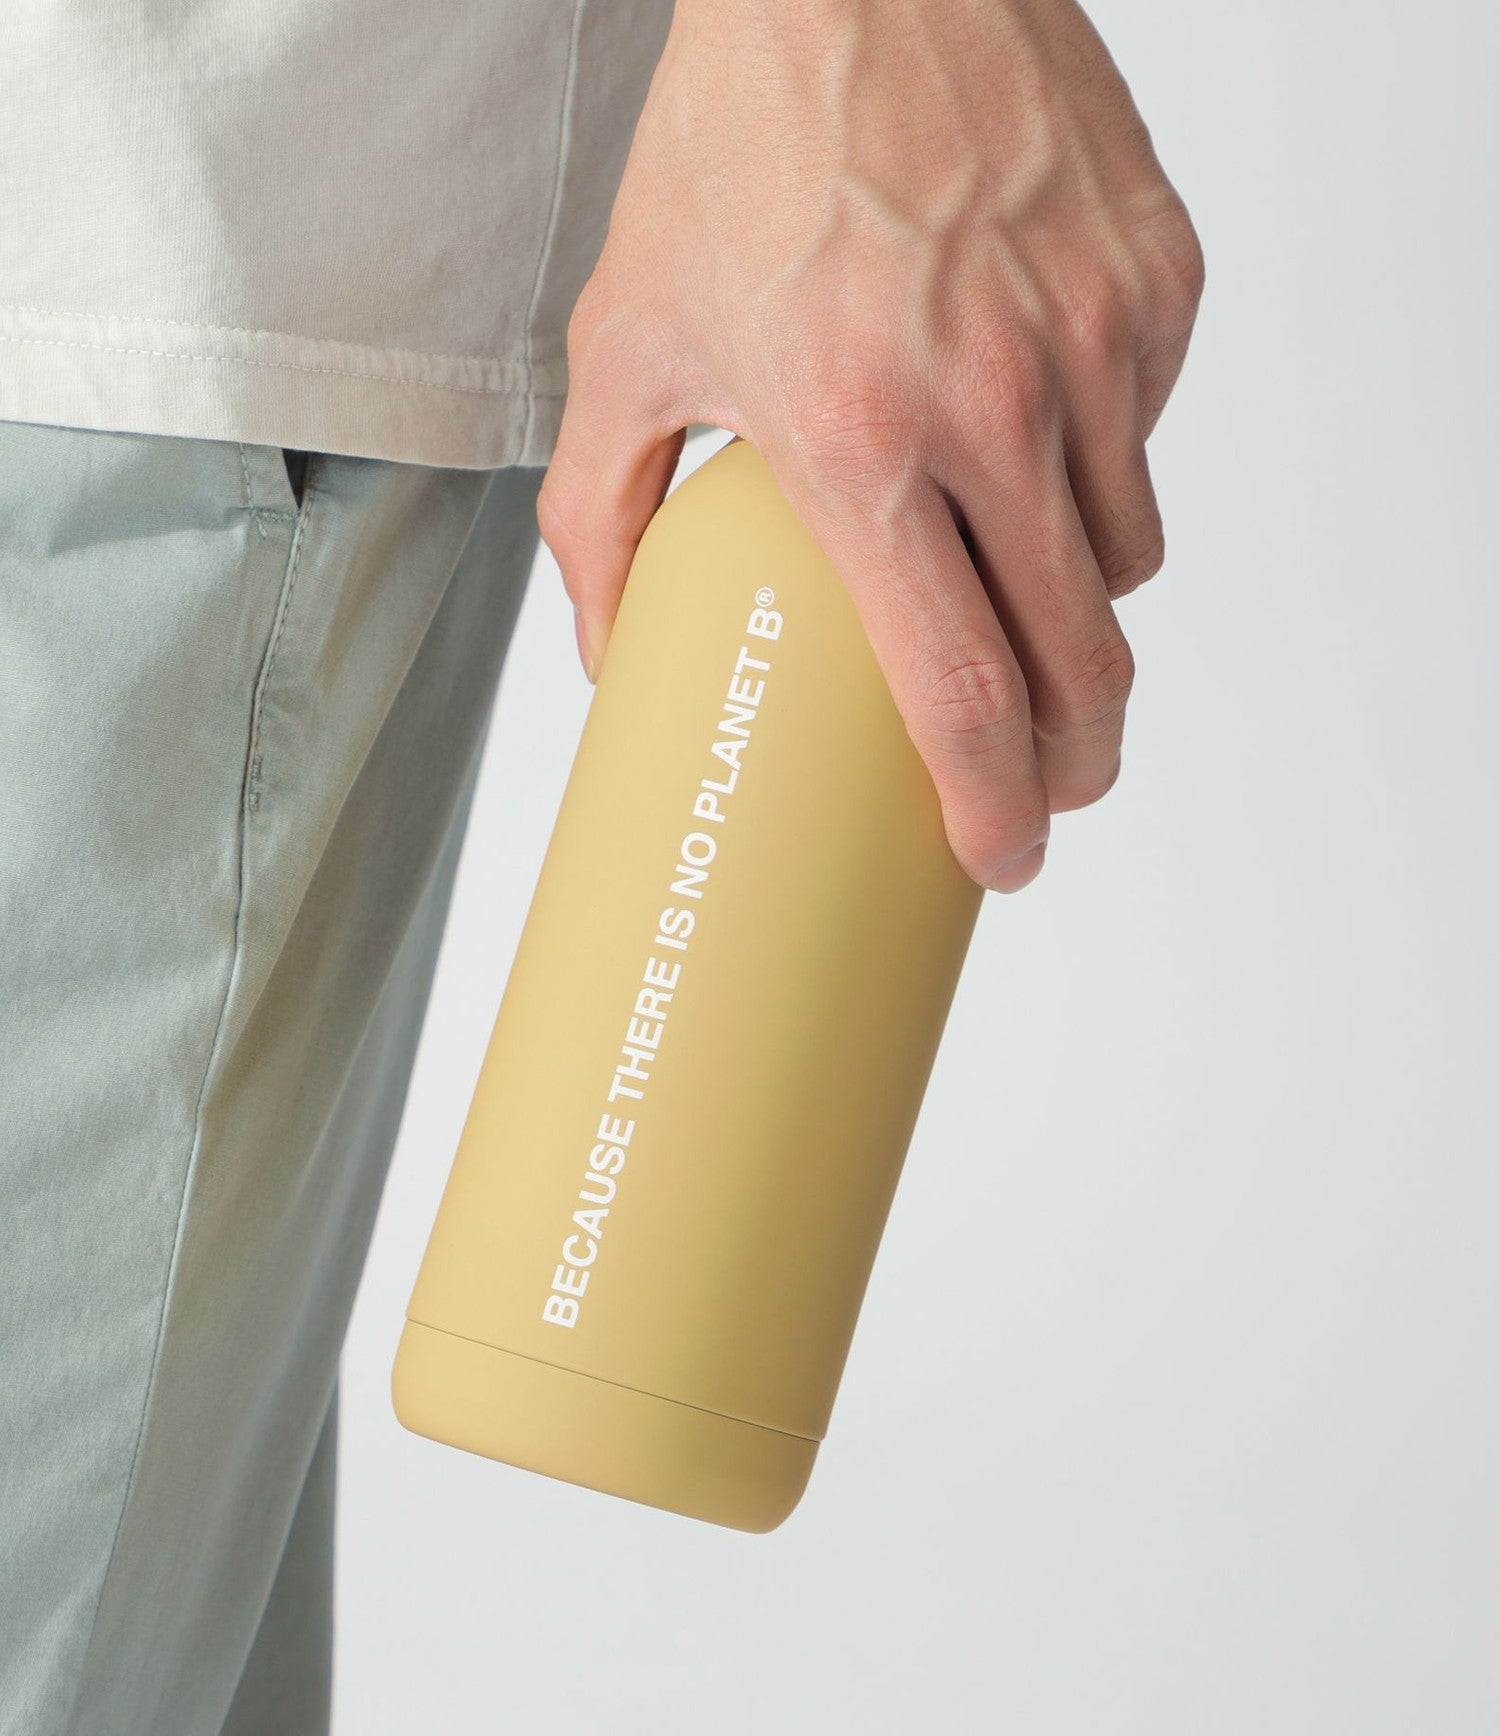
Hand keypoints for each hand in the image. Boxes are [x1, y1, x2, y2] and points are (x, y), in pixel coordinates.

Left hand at [537, 0, 1203, 891]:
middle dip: (1073, 756)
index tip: (1001, 856)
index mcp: (862, 442)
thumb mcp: (626, 343)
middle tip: (1047, 780)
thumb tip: (611, 651)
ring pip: (1126, 559)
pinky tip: (1030, 429)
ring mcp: (1093, 341)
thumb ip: (600, 521)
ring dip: (1081, 610)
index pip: (961, 689)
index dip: (992, 805)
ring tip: (1015, 587)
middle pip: (1081, 661)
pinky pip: (1145, 437)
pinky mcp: (1156, 282)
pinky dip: (1100, 468)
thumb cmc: (735, 145)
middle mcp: (997, 404)